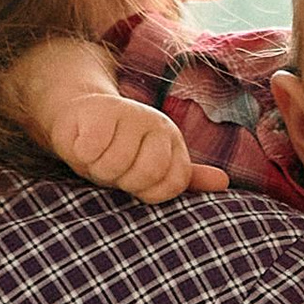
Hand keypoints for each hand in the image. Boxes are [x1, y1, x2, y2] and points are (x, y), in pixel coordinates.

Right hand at [54, 91, 229, 203]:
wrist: (80, 114)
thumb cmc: (117, 147)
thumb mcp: (153, 164)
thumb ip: (186, 177)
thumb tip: (224, 182)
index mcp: (173, 138)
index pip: (174, 183)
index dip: (149, 192)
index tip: (134, 182)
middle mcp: (156, 122)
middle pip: (147, 173)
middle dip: (123, 181)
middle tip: (113, 169)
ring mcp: (128, 113)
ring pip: (115, 165)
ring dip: (99, 169)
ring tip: (98, 156)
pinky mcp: (97, 112)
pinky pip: (91, 152)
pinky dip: (82, 156)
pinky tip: (83, 144)